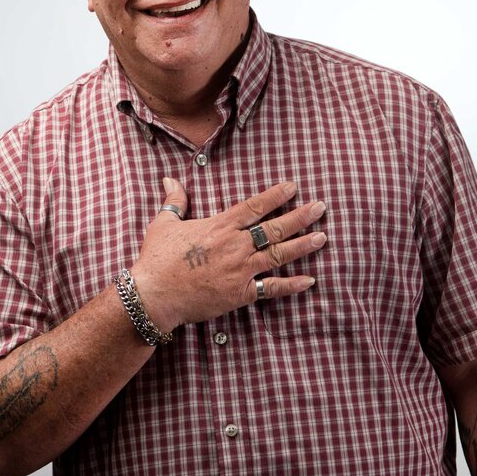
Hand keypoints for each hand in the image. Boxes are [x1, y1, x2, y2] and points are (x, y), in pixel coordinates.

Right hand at [129, 178, 326, 329]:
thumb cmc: (157, 259)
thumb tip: (169, 180)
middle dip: (301, 216)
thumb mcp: (164, 224)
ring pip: (279, 255)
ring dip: (302, 246)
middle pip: (275, 228)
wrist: (154, 295)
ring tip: (322, 237)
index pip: (255, 206)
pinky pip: (272, 288)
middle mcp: (235, 245)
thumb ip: (174, 201)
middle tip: (321, 207)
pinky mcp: (241, 294)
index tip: (294, 187)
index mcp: (220, 226)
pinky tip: (310, 280)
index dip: (277, 196)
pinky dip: (292, 285)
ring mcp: (240, 270)